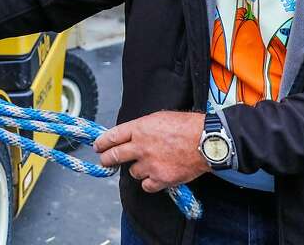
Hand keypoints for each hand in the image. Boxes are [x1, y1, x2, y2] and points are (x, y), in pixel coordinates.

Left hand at [93, 111, 208, 192]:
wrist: (206, 141)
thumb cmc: (186, 126)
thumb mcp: (159, 118)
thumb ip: (142, 128)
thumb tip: (131, 134)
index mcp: (139, 128)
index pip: (112, 136)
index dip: (102, 143)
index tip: (98, 146)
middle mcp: (140, 146)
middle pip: (114, 156)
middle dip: (106, 159)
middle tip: (105, 160)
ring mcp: (150, 164)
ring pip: (132, 172)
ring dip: (137, 169)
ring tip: (148, 164)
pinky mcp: (161, 179)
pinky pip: (146, 185)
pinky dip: (149, 182)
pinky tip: (155, 176)